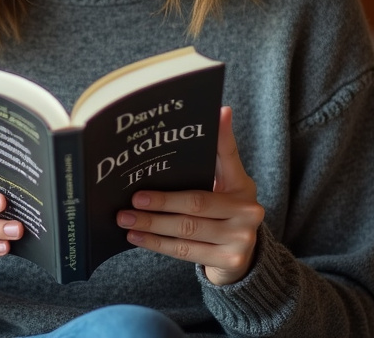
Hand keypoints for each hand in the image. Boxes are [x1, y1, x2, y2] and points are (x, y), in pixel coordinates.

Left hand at [116, 106, 263, 285]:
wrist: (243, 259)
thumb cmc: (224, 213)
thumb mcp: (226, 184)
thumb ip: (218, 154)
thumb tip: (221, 110)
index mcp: (243, 186)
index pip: (229, 156)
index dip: (220, 137)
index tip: (208, 117)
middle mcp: (248, 212)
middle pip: (196, 204)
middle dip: (161, 201)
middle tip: (133, 198)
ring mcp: (241, 239)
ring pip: (187, 230)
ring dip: (152, 224)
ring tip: (125, 218)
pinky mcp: (229, 261)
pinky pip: (185, 251)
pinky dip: (157, 244)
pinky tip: (136, 236)